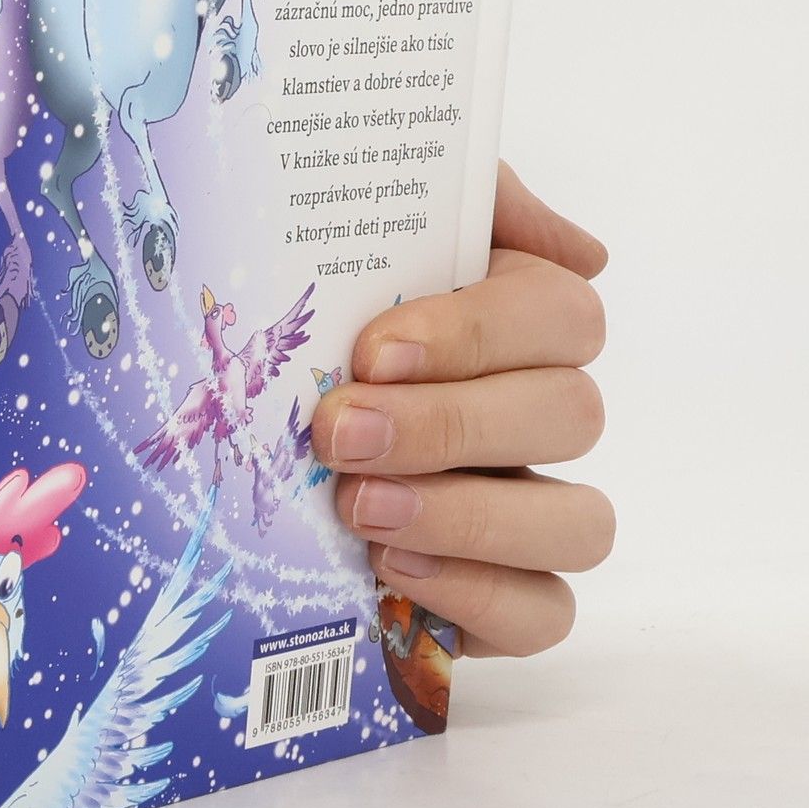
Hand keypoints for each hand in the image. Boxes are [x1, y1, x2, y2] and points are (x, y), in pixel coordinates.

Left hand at [314, 163, 611, 657]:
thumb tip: (578, 249)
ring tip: (360, 509)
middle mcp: (537, 410)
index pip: (562, 315)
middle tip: (341, 434)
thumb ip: (464, 194)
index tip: (372, 350)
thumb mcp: (362, 217)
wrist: (227, 405)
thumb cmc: (306, 303)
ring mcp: (529, 506)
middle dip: (449, 427)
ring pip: (581, 522)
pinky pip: (546, 613)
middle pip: (572, 416)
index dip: (478, 335)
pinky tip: (391, 571)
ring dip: (472, 518)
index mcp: (516, 314)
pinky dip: (480, 597)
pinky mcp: (500, 595)